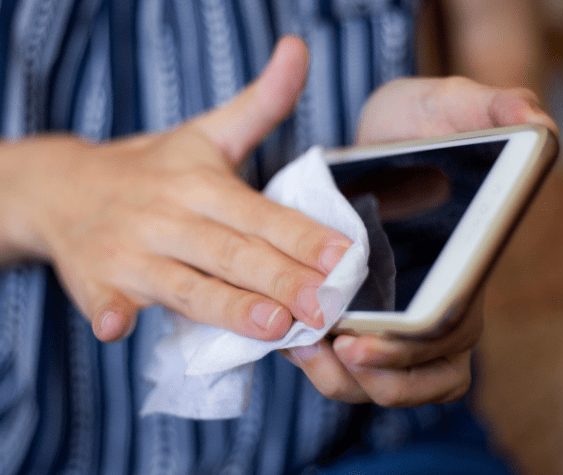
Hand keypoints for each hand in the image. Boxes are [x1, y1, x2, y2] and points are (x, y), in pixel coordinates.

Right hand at [0, 37, 351, 341]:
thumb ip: (261, 103)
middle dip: (280, 279)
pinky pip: (103, 300)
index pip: (259, 213)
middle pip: (232, 252)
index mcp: (200, 185)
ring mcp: (130, 252)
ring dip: (225, 306)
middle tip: (323, 304)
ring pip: (186, 286)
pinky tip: (115, 326)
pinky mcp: (97, 280)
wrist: (65, 186)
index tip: (342, 257)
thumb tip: (298, 50)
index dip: (301, 235)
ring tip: (271, 326)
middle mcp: (168, 218)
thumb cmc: (153, 168)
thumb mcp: (207, 134)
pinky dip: (109, 313)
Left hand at [283, 77, 556, 406]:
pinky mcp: (363, 312)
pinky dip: (324, 367)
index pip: (449, 332)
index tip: (358, 345)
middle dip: (374, 377)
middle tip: (332, 352)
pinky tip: (294, 340)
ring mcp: (399, 311)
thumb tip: (535, 124)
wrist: (378, 138)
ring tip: (305, 349)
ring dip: (343, 381)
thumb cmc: (416, 123)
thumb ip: (488, 107)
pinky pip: (352, 365)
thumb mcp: (445, 104)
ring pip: (383, 380)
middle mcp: (435, 299)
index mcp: (461, 267)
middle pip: (419, 372)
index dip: (409, 352)